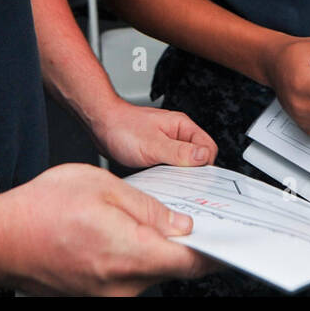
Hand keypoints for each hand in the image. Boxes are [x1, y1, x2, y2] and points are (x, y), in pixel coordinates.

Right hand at [0, 163, 214, 295]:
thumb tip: (179, 223)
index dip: (216, 250)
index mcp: (129, 256)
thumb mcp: (103, 186)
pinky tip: (116, 232)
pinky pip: (127, 276)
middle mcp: (122, 287)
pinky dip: (132, 256)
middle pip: (171, 267)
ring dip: (153, 247)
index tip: (232, 240)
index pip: (191, 262)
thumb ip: (148, 207)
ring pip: (149, 271)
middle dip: (182, 242)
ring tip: (132, 217)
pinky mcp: (96, 297)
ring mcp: (108, 297)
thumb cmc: (40, 210)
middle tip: (186, 215)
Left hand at [86, 99, 217, 169]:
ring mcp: (167, 144)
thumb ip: (179, 153)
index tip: (197, 180)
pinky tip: (158, 180)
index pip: (209, 148)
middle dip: (193, 173)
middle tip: (182, 185)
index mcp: (182, 126)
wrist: (100, 125)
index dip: (206, 166)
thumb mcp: (153, 145)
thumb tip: (204, 158)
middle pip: (198, 158)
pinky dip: (167, 176)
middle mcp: (177, 134)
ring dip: (178, 175)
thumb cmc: (122, 128)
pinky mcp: (157, 153)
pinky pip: (169, 167)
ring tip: (168, 182)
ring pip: (183, 164)